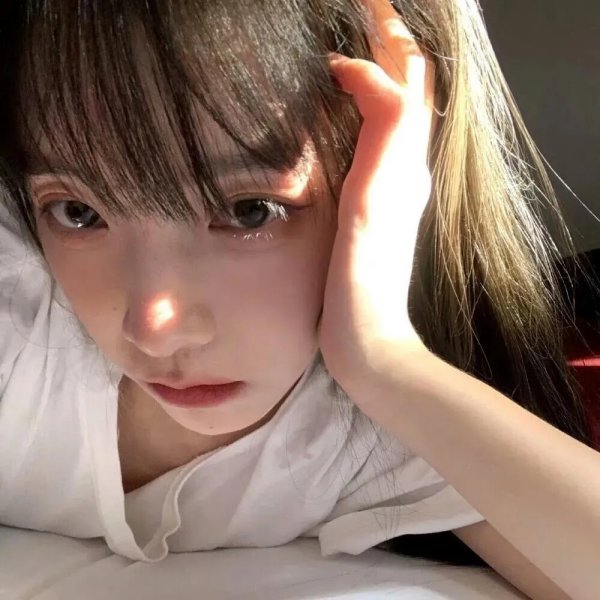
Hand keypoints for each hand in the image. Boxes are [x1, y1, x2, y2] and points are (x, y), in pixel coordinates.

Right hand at [319, 0, 436, 401]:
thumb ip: (384, 137)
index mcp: (403, 161)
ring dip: (382, 69)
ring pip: (395, 109)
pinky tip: (346, 107)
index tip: (347, 20)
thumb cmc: (363, 279)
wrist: (367, 336)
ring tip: (354, 44)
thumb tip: (372, 74)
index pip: (405, 78)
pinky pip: (379, 138)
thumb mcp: (372, 203)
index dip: (383, 37)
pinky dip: (367, 107)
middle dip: (388, 41)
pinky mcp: (374, 204)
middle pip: (408, 87)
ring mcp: (390, 186)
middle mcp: (404, 167)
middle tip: (359, 11)